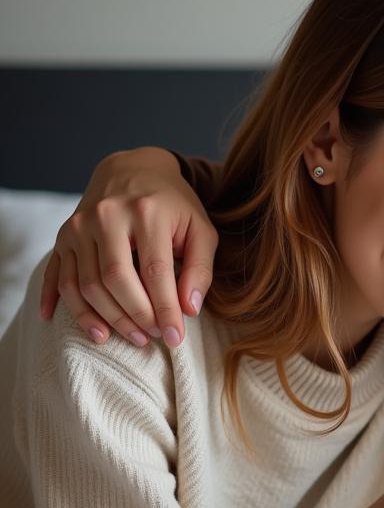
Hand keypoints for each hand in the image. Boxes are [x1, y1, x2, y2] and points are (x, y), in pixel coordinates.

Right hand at [39, 147, 217, 348]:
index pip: (154, 271)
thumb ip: (200, 268)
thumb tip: (190, 309)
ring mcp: (79, 226)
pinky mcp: (63, 236)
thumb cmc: (173, 205)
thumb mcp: (200, 228)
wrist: (133, 170)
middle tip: (153, 336)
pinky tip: (89, 331)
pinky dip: (68, 308)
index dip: (165, 309)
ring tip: (134, 337)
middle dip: (135, 315)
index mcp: (146, 212)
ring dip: (108, 318)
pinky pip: (59, 278)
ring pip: (86, 284)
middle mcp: (107, 216)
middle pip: (115, 279)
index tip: (175, 337)